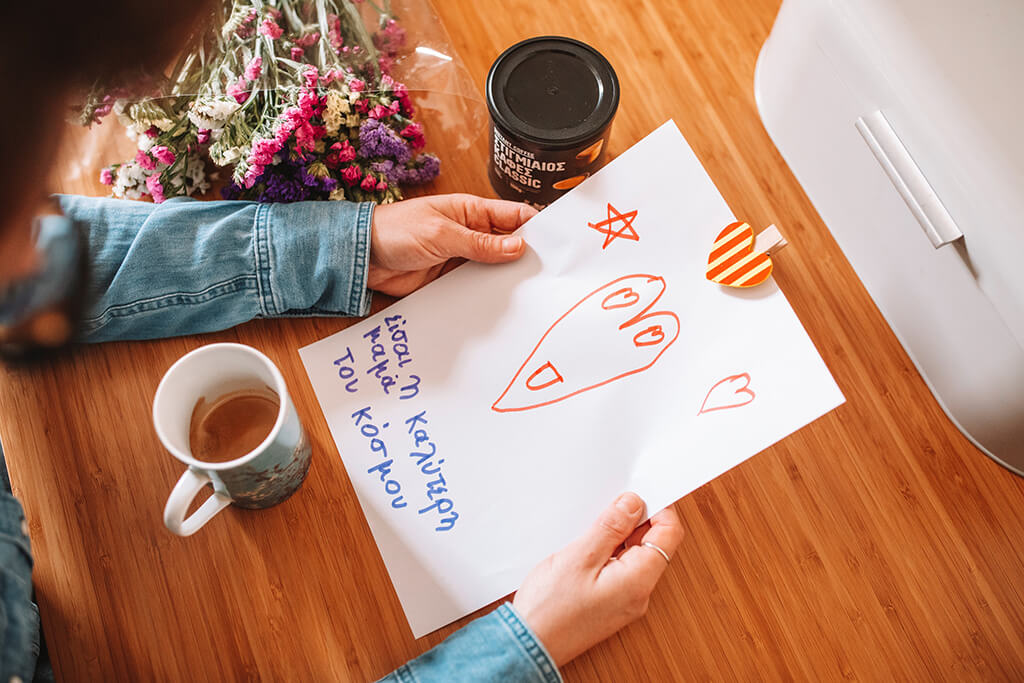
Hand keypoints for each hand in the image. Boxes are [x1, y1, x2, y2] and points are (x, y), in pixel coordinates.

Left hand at [367, 193, 535, 295]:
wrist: (362, 257)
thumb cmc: (396, 231)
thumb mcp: (442, 234)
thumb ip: (481, 243)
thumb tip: (518, 246)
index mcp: (472, 211)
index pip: (515, 216)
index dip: (537, 228)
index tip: (557, 244)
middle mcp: (472, 233)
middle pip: (510, 245)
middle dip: (526, 258)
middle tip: (548, 276)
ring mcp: (463, 258)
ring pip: (496, 269)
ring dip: (507, 279)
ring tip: (529, 295)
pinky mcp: (451, 280)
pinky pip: (476, 287)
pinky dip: (487, 295)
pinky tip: (499, 305)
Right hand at [512, 493, 683, 666]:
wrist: (531, 645)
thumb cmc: (551, 609)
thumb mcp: (580, 556)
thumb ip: (611, 527)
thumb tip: (633, 504)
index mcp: (638, 580)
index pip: (669, 534)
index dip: (658, 508)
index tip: (636, 495)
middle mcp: (639, 593)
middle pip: (654, 545)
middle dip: (635, 521)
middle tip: (608, 509)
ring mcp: (626, 600)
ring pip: (635, 556)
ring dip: (619, 537)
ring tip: (592, 531)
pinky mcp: (612, 603)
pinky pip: (621, 569)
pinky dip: (610, 553)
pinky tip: (588, 549)